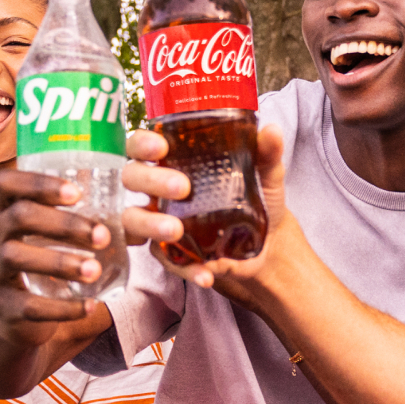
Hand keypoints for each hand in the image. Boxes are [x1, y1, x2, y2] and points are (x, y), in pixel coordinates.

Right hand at [0, 172, 119, 337]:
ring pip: (15, 257)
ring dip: (60, 262)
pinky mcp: (2, 307)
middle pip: (18, 216)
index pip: (6, 181)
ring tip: (95, 270)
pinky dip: (63, 307)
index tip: (77, 193)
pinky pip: (29, 306)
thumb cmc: (44, 259)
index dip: (38, 183)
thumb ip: (88, 221)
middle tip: (101, 235)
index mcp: (3, 209)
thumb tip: (140, 218)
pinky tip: (90, 305)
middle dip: (63, 224)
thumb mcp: (56, 236)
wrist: (16, 313)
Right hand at [116, 125, 301, 304]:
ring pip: (133, 220)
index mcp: (174, 161)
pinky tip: (206, 272)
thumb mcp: (265, 176)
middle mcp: (158, 190)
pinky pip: (165, 260)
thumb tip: (272, 132)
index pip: (141, 145)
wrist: (269, 247)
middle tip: (182, 187)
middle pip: (132, 178)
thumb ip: (266, 154)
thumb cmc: (257, 200)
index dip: (142, 144)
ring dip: (151, 224)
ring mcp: (158, 222)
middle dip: (151, 180)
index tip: (161, 147)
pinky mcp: (169, 253)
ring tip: (177, 230)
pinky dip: (185, 267)